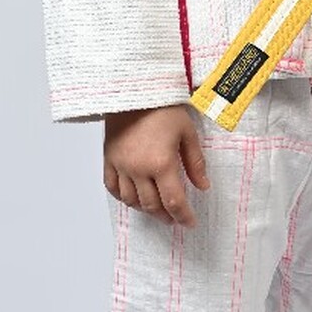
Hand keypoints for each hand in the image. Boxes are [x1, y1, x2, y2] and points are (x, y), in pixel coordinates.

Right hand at [103, 103, 210, 225]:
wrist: (133, 89)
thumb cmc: (163, 107)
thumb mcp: (187, 132)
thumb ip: (195, 162)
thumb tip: (203, 186)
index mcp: (161, 163)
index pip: (174, 201)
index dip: (183, 216)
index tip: (190, 223)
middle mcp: (139, 169)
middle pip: (152, 205)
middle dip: (166, 215)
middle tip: (175, 217)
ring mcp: (121, 165)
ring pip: (131, 201)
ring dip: (146, 210)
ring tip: (157, 210)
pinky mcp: (108, 159)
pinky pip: (112, 187)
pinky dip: (123, 197)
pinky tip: (133, 198)